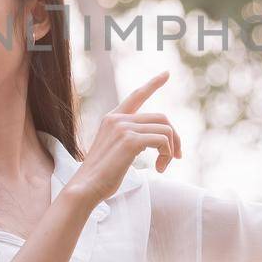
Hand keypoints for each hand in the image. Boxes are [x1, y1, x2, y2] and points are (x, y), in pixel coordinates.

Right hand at [64, 71, 181, 209]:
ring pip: (165, 129)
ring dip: (171, 150)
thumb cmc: (101, 176)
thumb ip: (131, 138)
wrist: (85, 188)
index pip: (136, 96)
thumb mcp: (115, 150)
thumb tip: (159, 139)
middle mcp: (117, 118)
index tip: (166, 73)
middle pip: (161, 117)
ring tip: (163, 166)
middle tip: (176, 156)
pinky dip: (166, 155)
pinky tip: (159, 169)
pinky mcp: (130, 140)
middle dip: (174, 137)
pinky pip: (162, 140)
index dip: (153, 84)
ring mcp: (123, 127)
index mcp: (112, 119)